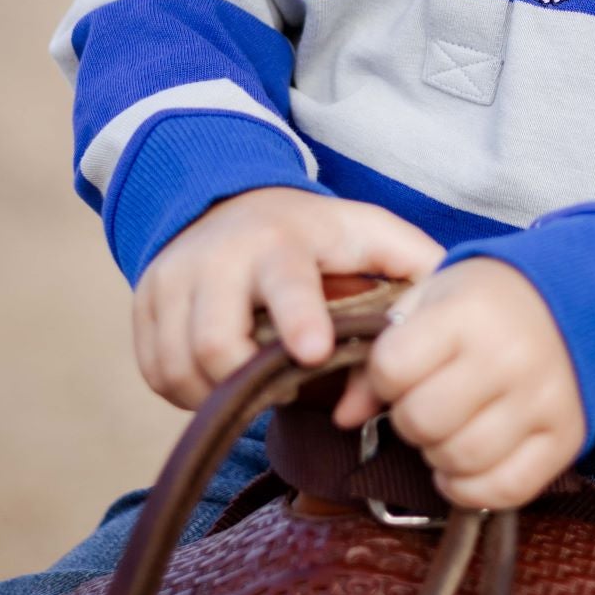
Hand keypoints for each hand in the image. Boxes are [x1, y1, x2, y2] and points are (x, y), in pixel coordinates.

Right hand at [131, 187, 444, 408]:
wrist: (225, 199)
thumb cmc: (312, 233)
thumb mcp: (365, 233)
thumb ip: (412, 265)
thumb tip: (452, 311)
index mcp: (281, 241)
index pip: (285, 282)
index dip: (298, 318)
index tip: (314, 352)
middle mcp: (218, 257)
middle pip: (214, 342)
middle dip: (245, 383)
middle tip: (280, 390)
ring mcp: (172, 279)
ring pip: (179, 366)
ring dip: (216, 395)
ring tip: (253, 385)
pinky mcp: (143, 302)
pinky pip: (154, 372)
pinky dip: (185, 390)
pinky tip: (217, 379)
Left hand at [333, 257, 586, 509]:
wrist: (573, 301)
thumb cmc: (488, 301)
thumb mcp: (431, 299)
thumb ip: (383, 352)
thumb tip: (343, 416)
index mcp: (468, 312)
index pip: (392, 367)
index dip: (385, 376)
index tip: (401, 369)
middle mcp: (509, 355)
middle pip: (423, 420)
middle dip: (410, 418)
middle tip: (424, 402)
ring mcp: (541, 400)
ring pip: (460, 459)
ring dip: (438, 454)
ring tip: (447, 430)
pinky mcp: (566, 437)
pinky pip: (505, 490)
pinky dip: (472, 489)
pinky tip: (464, 464)